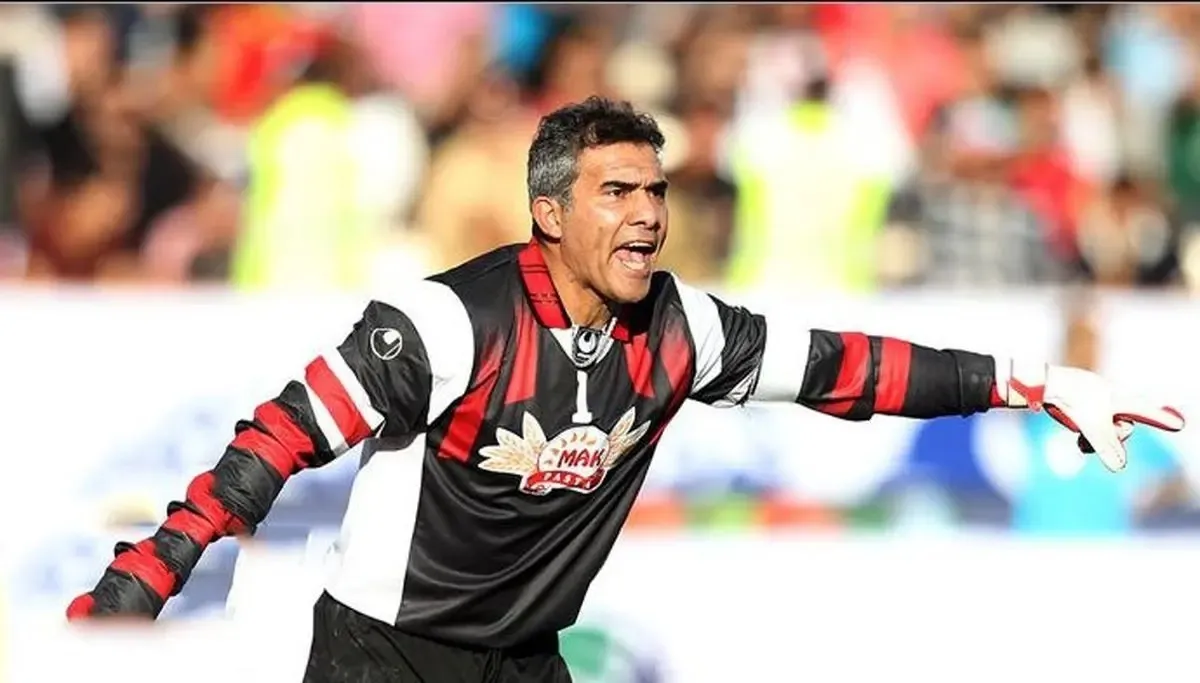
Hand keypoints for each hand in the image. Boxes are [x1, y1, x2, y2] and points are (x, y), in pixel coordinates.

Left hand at [999, 361, 1184, 471]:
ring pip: (1101, 426)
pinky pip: (1087, 420)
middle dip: (1106, 438)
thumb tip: (1119, 467)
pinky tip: (1074, 434)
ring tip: (1078, 438)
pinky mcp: (1078, 400)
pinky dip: (1082, 430)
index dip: (1160, 418)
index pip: (1144, 411)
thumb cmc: (1071, 401)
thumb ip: (1107, 447)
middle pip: (1119, 426)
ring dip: (1092, 436)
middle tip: (1087, 443)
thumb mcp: (1091, 427)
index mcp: (1118, 399)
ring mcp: (1094, 398)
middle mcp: (1109, 397)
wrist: (1042, 385)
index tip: (1179, 424)